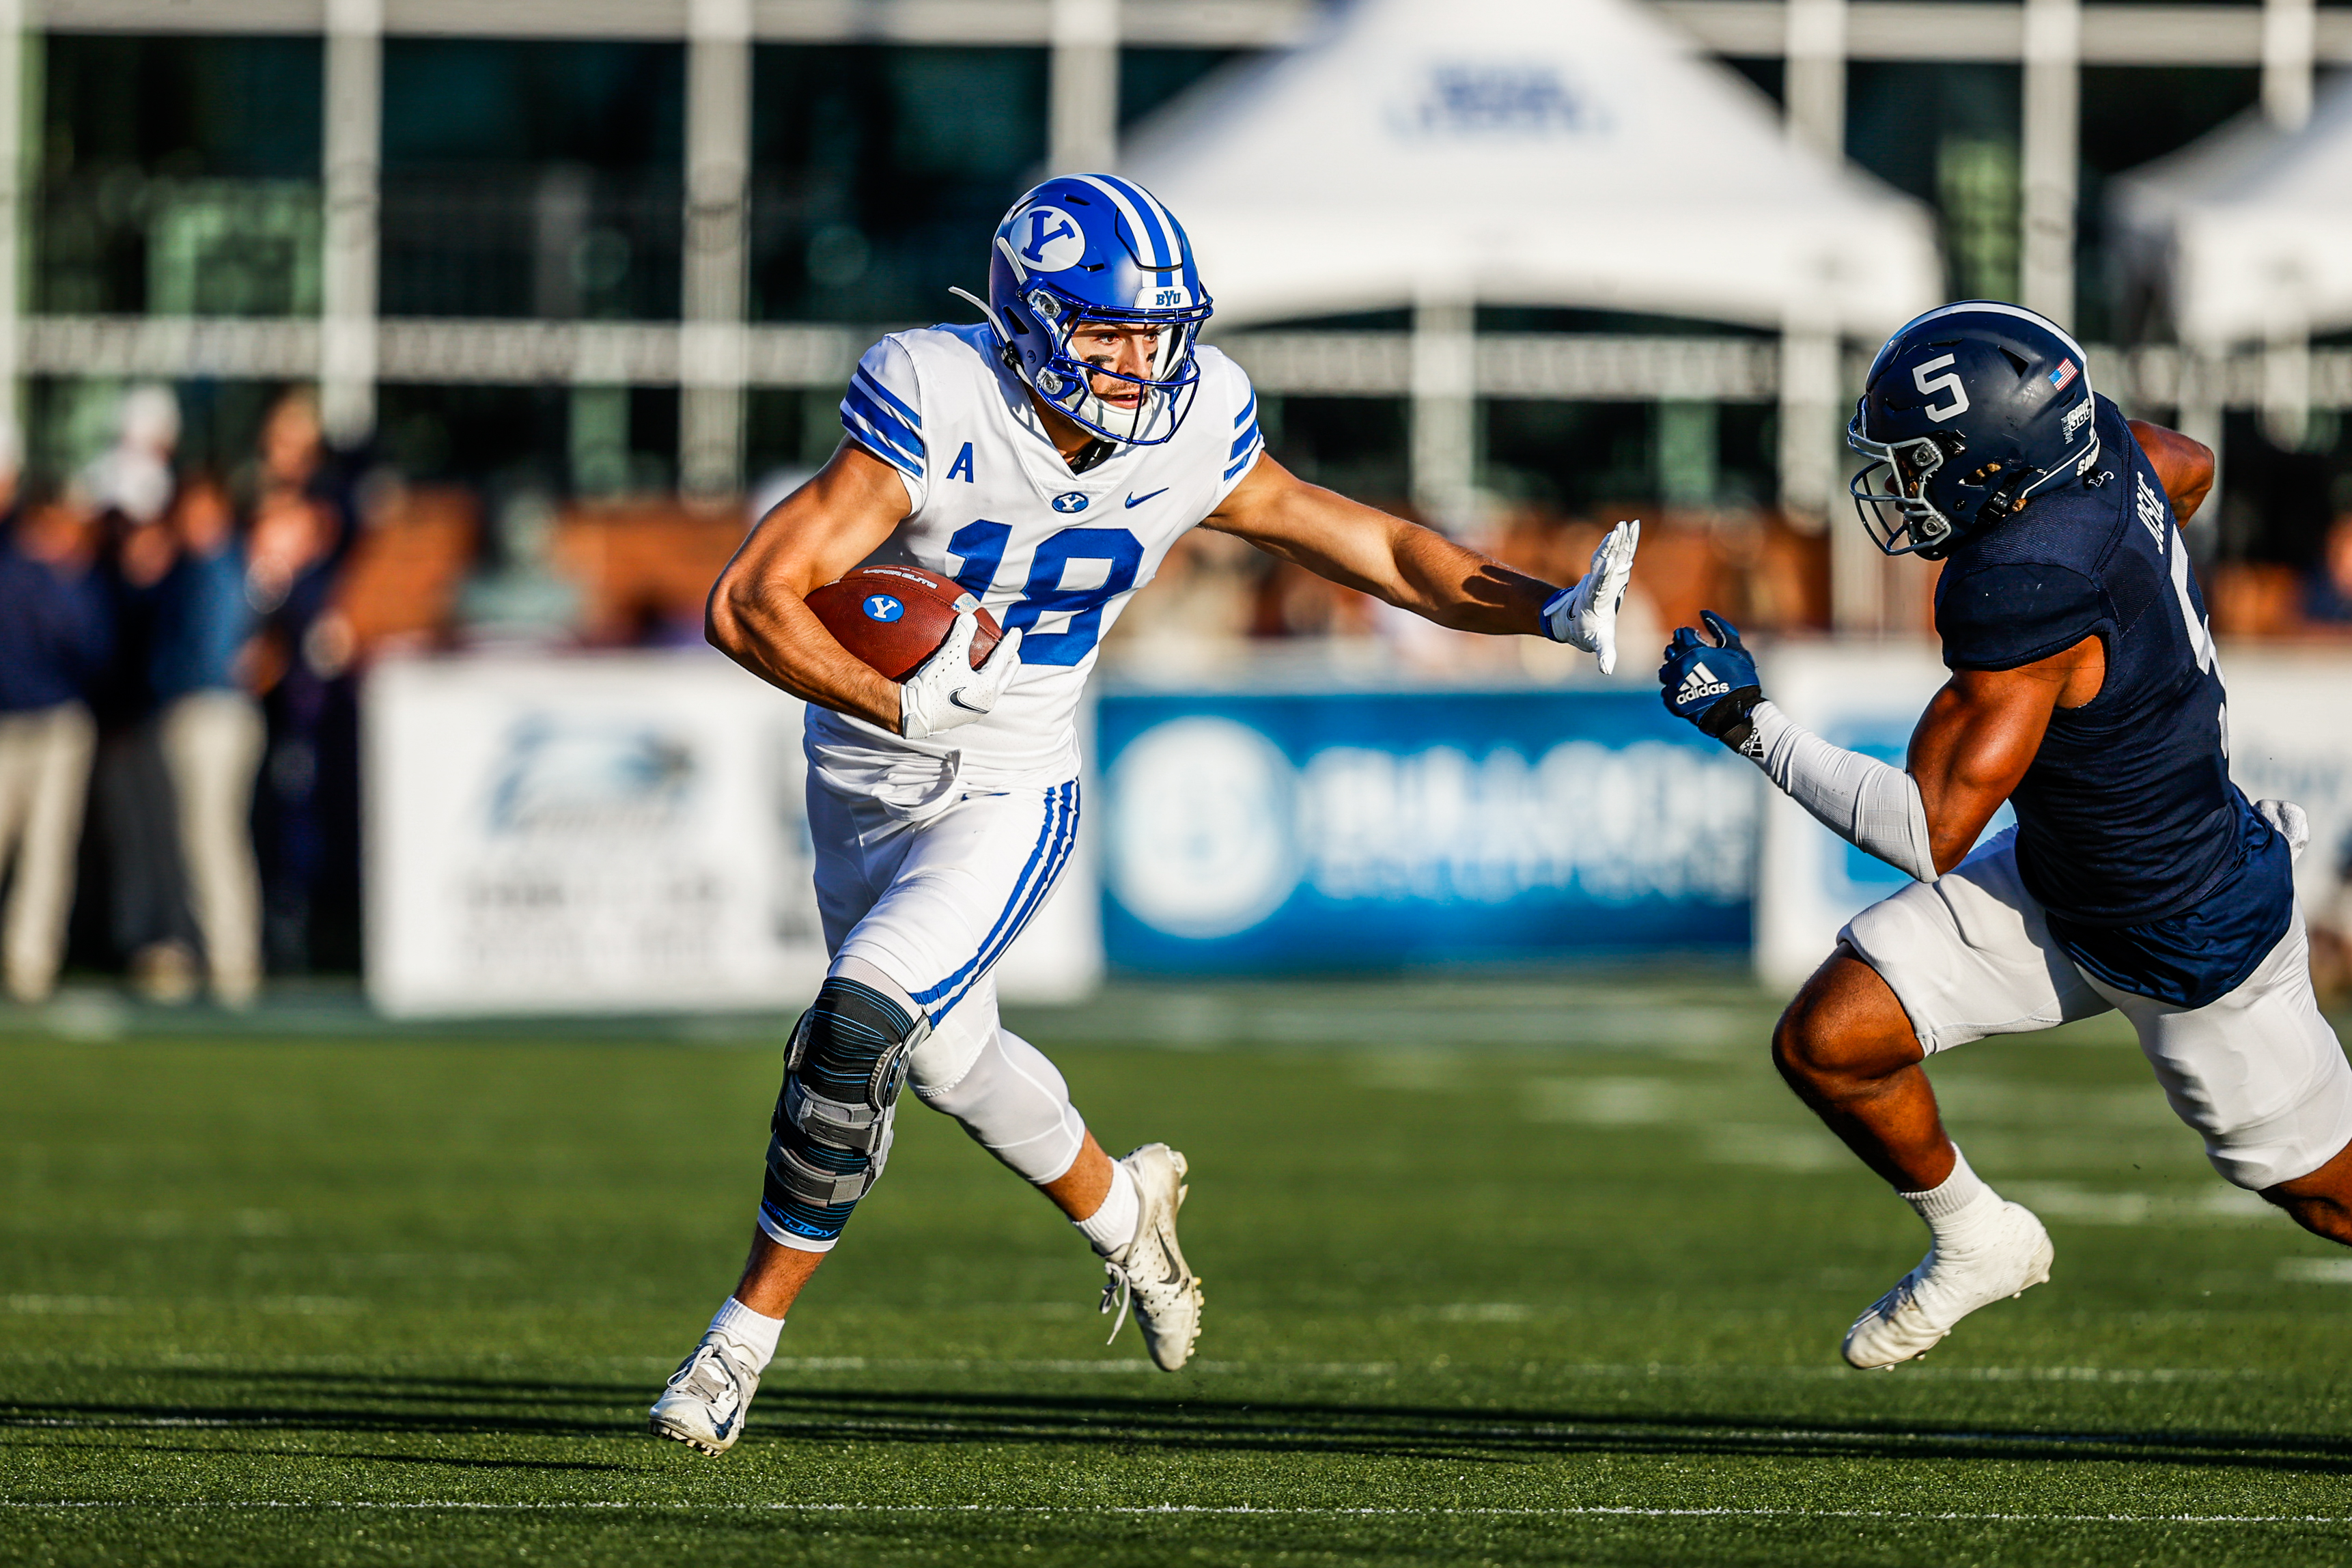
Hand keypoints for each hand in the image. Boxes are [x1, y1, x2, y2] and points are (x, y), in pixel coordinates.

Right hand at [898, 615, 1023, 739]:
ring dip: (998, 673)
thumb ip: (962, 634)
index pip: (1004, 659)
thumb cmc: (932, 685)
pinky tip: (972, 678)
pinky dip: (982, 682)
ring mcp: (976, 711)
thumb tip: (969, 616)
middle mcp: (987, 701)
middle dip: (1011, 661)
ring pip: (994, 687)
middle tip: (1013, 649)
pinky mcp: (964, 715)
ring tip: (997, 663)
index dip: (1010, 642)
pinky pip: (979, 694)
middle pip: (1006, 676)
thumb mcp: (949, 655)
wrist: (913, 715)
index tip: (1017, 631)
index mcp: (988, 687)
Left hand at [1541, 519, 1639, 672]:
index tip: (1610, 562)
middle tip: (1618, 530)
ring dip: (1619, 539)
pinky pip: (1620, 552)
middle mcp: (1598, 582)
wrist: (1574, 620)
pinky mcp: (1611, 571)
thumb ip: (1604, 655)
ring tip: (1627, 523)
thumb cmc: (1589, 633)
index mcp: (1595, 598)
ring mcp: (1604, 574)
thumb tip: (1607, 671)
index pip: (1600, 583)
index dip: (1605, 573)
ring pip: (1612, 553)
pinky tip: (1632, 525)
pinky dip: (1626, 540)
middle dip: (1612, 547)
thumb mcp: (1598, 643)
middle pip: (1606, 562)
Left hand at [1659, 610, 1762, 743]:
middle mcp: (1678, 666)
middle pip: (1670, 651)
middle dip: (1680, 650)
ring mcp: (1674, 684)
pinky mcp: (1672, 701)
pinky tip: (1688, 689)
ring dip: (1675, 669)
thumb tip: (1703, 612)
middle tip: (1694, 657)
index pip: (1681, 634)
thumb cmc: (1740, 679)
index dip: (1690, 635)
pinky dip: (1675, 688)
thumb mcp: (1735, 649)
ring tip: (1690, 674)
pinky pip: (1667, 690)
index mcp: (1693, 650)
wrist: (1736, 712)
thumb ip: (1720, 628)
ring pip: (1665, 671)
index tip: (1699, 640)